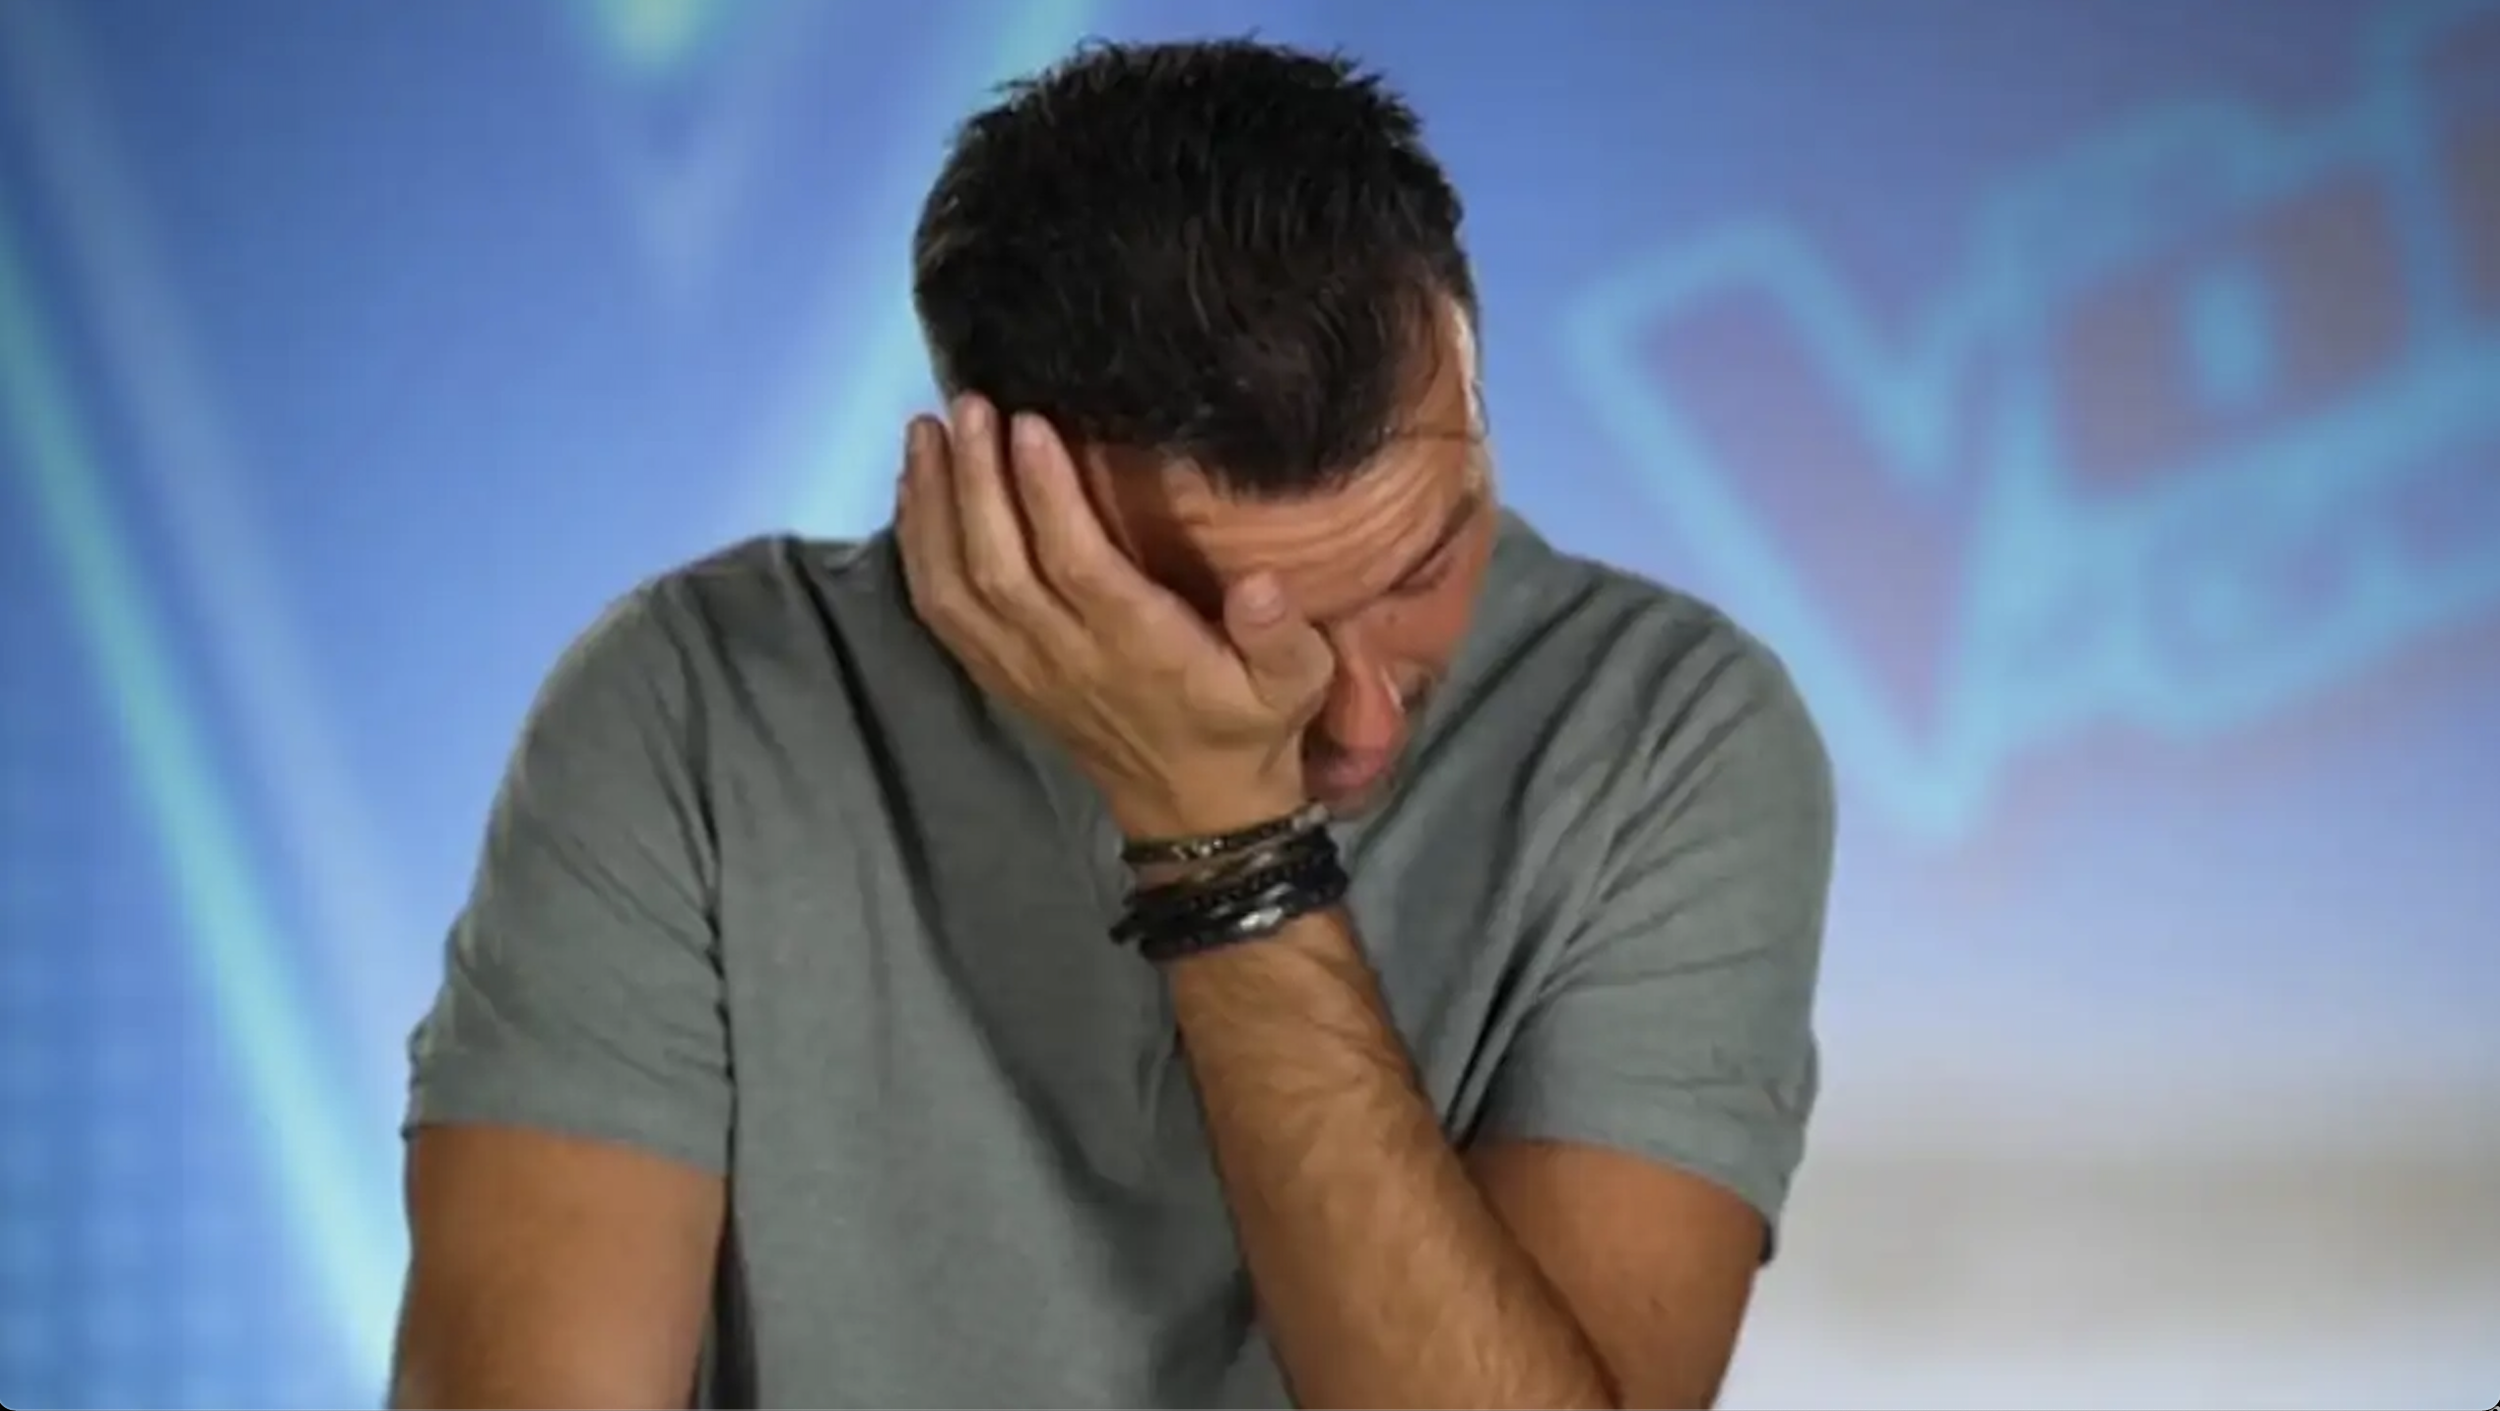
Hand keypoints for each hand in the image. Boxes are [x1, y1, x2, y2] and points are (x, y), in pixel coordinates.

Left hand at [894, 396, 1336, 838]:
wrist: (1197, 811)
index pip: (1077, 566)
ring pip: (954, 587)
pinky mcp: (1000, 676)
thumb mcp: (1296, 684)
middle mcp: (1068, 658)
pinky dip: (918, 549)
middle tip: (967, 406)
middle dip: (974, 481)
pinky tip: (916, 491)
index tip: (1029, 425)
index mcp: (1140, 648)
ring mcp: (1024, 670)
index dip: (1046, 495)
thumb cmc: (1249, 726)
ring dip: (932, 506)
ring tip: (926, 431)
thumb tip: (1264, 584)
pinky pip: (940, 613)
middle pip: (998, 566)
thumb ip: (1282, 634)